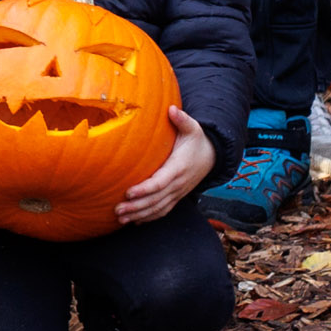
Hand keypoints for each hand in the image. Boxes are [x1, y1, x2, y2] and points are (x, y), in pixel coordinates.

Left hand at [111, 108, 214, 225]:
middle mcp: (177, 184)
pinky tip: (134, 222)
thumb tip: (172, 109)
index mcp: (178, 168)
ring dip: (139, 215)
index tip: (128, 192)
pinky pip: (163, 211)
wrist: (212, 156)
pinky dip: (149, 218)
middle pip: (156, 200)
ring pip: (158, 208)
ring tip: (121, 219)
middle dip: (136, 207)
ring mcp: (178, 193)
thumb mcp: (193, 128)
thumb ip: (182, 119)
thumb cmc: (197, 140)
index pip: (160, 182)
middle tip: (117, 210)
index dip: (144, 189)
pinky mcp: (177, 197)